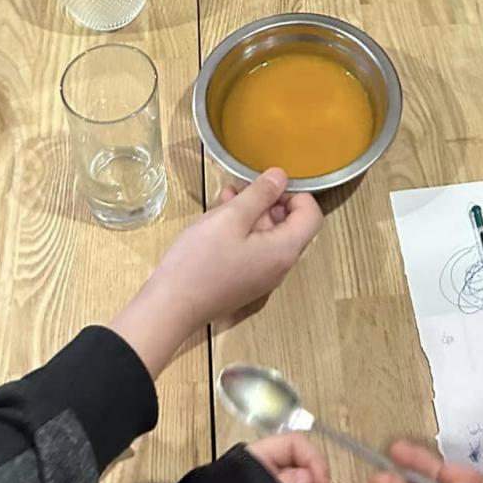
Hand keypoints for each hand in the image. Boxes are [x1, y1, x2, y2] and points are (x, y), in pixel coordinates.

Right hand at [109, 169, 322, 375]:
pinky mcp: (243, 282)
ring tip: (227, 196)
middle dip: (270, 201)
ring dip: (252, 213)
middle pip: (290, 226)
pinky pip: (252, 250)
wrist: (171, 307)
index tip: (268, 185)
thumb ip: (260, 194)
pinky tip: (218, 215)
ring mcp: (262, 277)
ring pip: (268, 236)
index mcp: (284, 251)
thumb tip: (282, 176)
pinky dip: (241, 230)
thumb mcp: (230, 218)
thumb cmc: (201, 259)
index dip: (295, 194)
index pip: (311, 216)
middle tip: (244, 187)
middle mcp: (280, 266)